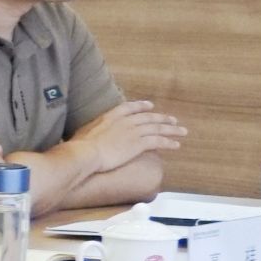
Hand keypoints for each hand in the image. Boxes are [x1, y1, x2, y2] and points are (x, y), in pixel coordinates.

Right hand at [74, 98, 188, 170]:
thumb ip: (93, 131)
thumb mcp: (84, 132)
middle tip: (173, 120)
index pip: (130, 107)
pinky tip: (176, 145)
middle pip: (148, 117)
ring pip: (157, 128)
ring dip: (171, 129)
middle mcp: (125, 121)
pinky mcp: (139, 144)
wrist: (85, 154)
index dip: (142, 106)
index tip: (151, 106)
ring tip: (181, 131)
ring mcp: (133, 132)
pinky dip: (169, 142)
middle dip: (162, 118)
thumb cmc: (79, 146)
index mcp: (111, 116)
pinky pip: (158, 141)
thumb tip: (89, 135)